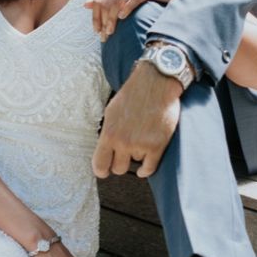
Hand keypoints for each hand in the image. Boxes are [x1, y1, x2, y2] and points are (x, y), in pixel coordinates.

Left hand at [83, 0, 185, 39]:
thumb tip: (85, 5)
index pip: (99, 2)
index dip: (96, 18)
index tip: (97, 32)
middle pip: (106, 4)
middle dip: (103, 22)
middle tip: (104, 36)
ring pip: (117, 2)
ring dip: (112, 18)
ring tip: (111, 31)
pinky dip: (126, 8)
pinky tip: (122, 17)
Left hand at [93, 62, 183, 179]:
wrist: (155, 84)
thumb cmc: (132, 95)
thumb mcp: (111, 112)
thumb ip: (108, 132)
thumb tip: (105, 148)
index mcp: (108, 133)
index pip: (99, 164)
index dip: (101, 171)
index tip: (103, 172)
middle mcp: (123, 142)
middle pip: (118, 169)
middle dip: (119, 164)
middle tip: (122, 159)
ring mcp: (140, 145)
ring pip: (135, 164)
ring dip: (136, 157)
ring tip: (138, 142)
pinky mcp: (157, 146)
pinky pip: (149, 168)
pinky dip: (146, 170)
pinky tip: (143, 170)